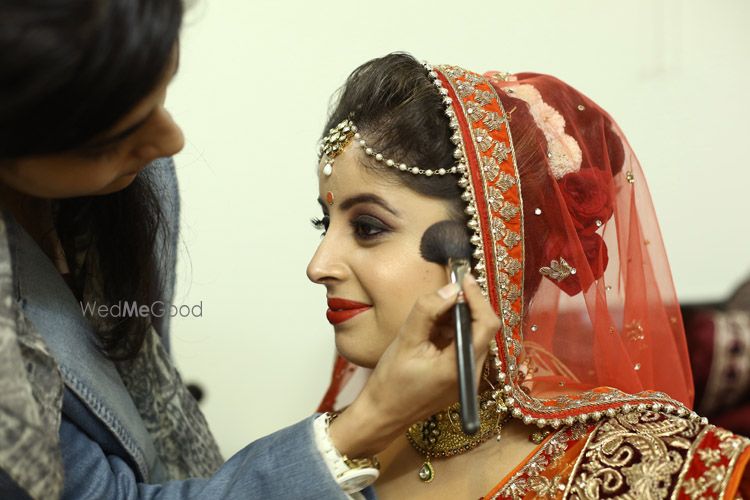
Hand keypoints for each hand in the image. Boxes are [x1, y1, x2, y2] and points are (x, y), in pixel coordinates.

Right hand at [329, 274, 499, 457]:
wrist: (382, 415)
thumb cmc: (390, 383)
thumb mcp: (405, 340)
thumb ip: (427, 311)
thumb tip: (451, 289)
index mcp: (460, 367)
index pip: (486, 323)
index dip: (477, 297)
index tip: (462, 278)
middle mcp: (472, 374)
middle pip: (483, 328)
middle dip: (466, 306)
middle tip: (444, 291)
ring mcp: (468, 378)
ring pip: (473, 336)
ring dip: (456, 319)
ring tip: (432, 313)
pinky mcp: (460, 379)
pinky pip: (463, 347)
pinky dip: (451, 332)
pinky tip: (431, 330)